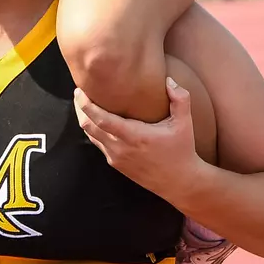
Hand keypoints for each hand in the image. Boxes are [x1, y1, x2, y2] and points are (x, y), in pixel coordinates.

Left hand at [74, 77, 205, 198]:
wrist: (179, 182)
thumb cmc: (181, 151)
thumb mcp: (184, 124)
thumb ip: (180, 99)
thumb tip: (168, 80)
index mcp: (134, 136)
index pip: (101, 119)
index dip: (86, 105)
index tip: (80, 90)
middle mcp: (120, 148)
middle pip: (88, 126)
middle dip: (80, 108)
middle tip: (79, 92)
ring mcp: (116, 158)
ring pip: (90, 136)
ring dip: (85, 119)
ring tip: (85, 104)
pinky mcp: (116, 164)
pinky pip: (98, 145)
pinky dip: (93, 131)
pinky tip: (97, 121)